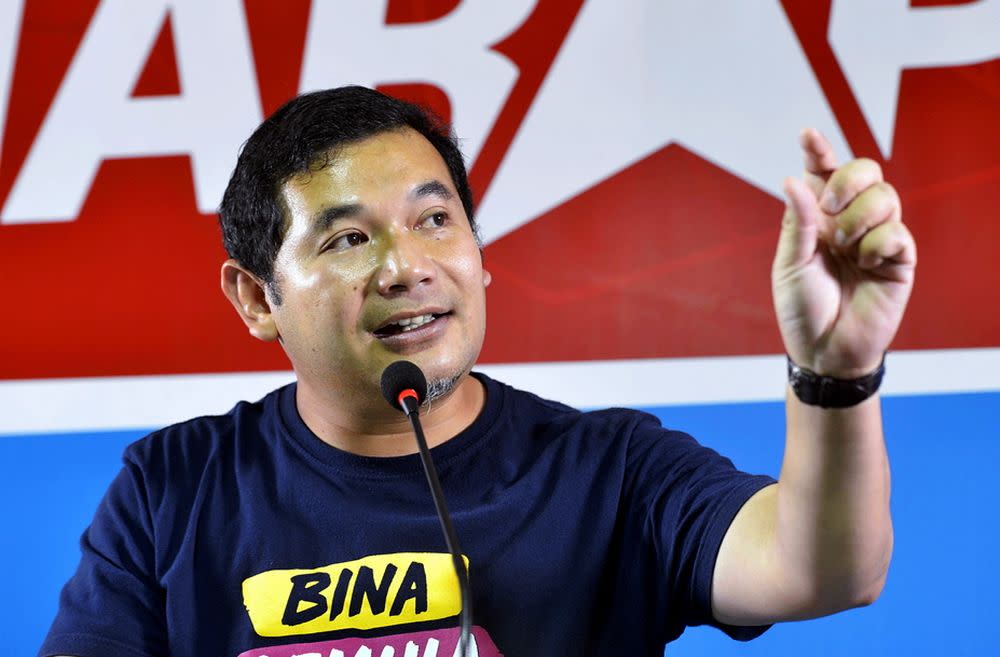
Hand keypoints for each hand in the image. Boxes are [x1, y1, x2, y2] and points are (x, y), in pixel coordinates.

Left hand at [772, 129, 916, 378]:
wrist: (824, 351)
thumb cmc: (802, 310)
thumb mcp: (789, 265)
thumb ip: (797, 223)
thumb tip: (794, 180)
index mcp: (818, 219)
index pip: (822, 175)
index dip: (818, 151)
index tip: (807, 134)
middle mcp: (849, 222)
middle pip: (865, 171)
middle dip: (848, 178)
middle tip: (830, 204)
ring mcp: (876, 239)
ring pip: (886, 196)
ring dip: (861, 215)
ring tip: (844, 245)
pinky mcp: (899, 260)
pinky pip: (898, 232)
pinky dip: (879, 241)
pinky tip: (865, 260)